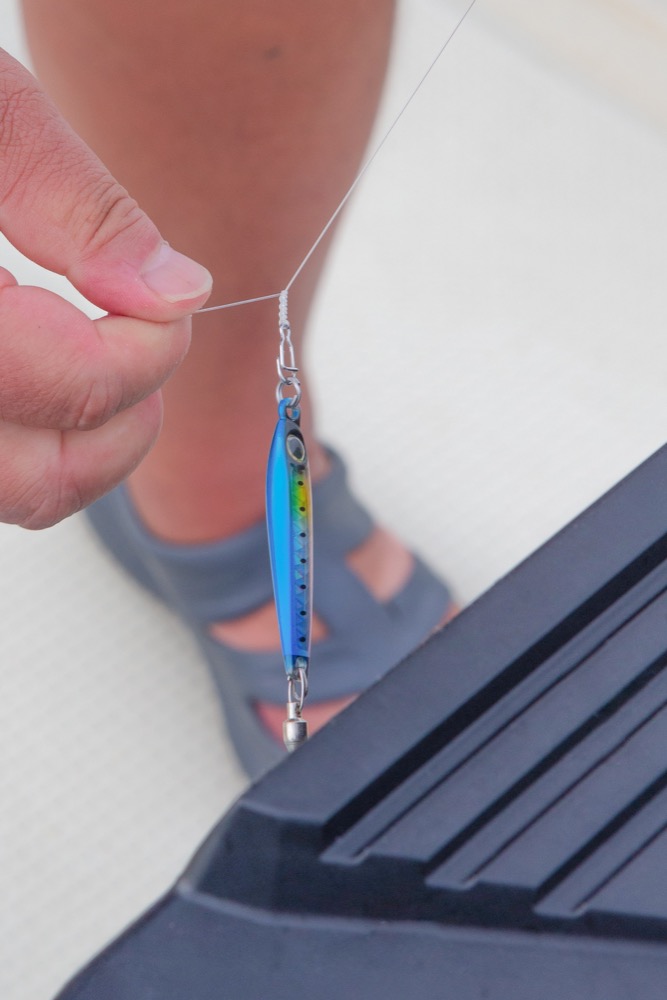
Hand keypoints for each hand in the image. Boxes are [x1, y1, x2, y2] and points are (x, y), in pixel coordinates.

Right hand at [0, 49, 211, 527]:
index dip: (150, 350)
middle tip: (139, 348)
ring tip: (79, 356)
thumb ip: (74, 202)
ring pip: (8, 495)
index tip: (165, 304)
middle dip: (119, 422)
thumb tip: (175, 291)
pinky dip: (20, 439)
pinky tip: (19, 364)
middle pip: (37, 481)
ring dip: (73, 444)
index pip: (72, 388)